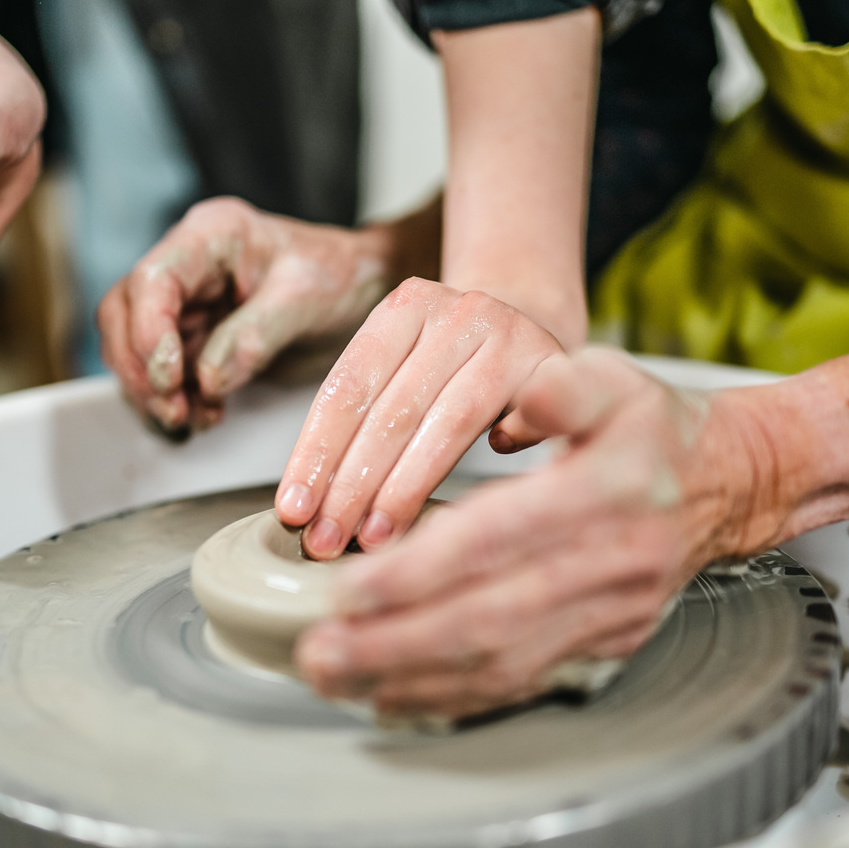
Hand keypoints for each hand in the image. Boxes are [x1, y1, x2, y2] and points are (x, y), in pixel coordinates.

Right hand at [98, 196, 438, 436]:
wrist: (367, 291)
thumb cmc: (342, 276)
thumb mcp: (308, 297)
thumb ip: (256, 335)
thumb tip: (208, 378)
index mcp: (211, 236)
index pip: (152, 281)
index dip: (148, 333)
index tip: (169, 377)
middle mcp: (189, 266)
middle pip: (124, 316)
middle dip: (141, 370)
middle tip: (174, 409)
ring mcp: (188, 304)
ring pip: (136, 350)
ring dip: (154, 392)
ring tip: (193, 418)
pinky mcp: (196, 338)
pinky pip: (164, 373)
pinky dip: (175, 401)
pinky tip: (204, 416)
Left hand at [274, 280, 561, 557]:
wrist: (532, 327)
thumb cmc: (452, 365)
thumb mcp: (404, 367)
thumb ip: (363, 420)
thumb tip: (309, 508)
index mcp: (405, 307)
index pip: (347, 387)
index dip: (316, 453)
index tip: (294, 510)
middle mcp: (458, 313)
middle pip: (392, 411)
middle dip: (352, 486)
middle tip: (326, 541)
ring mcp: (510, 336)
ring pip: (449, 424)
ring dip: (405, 490)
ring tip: (374, 540)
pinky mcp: (555, 367)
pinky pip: (526, 421)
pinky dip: (503, 454)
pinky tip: (478, 498)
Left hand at [296, 347, 777, 719]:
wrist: (726, 486)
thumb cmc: (654, 430)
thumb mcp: (616, 378)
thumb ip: (563, 386)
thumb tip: (515, 408)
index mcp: (603, 495)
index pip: (498, 540)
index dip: (421, 571)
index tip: (350, 589)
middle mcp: (607, 566)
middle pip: (489, 620)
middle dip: (395, 643)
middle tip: (318, 652)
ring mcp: (607, 616)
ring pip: (500, 663)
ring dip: (411, 679)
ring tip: (336, 678)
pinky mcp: (602, 645)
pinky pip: (520, 680)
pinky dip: (452, 696)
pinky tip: (393, 696)